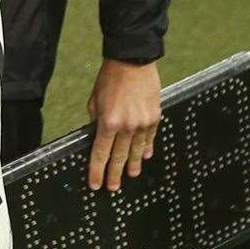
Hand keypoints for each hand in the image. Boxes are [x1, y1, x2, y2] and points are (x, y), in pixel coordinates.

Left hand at [86, 59, 161, 191]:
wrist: (132, 61)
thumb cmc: (109, 78)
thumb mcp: (95, 100)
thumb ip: (96, 121)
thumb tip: (98, 136)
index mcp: (108, 122)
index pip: (100, 153)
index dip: (97, 170)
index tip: (95, 184)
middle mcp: (127, 126)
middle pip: (119, 156)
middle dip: (114, 174)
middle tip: (112, 188)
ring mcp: (143, 123)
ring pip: (136, 150)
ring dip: (131, 164)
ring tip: (130, 175)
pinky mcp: (155, 117)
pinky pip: (150, 138)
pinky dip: (146, 148)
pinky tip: (143, 157)